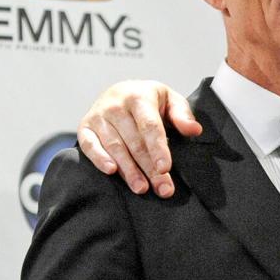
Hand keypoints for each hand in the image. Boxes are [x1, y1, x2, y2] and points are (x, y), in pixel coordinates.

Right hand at [77, 80, 201, 197]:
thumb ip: (182, 115)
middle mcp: (116, 105)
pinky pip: (89, 145)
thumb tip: (195, 130)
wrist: (120, 91)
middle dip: (149, 168)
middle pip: (134, 142)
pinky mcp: (85, 127)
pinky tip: (111, 172)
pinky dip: (99, 159)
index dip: (158, 148)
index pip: (150, 126)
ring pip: (115, 147)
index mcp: (139, 97)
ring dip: (128, 170)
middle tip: (162, 188)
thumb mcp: (170, 100)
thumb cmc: (149, 100)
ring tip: (142, 188)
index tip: (165, 168)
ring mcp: (98, 116)